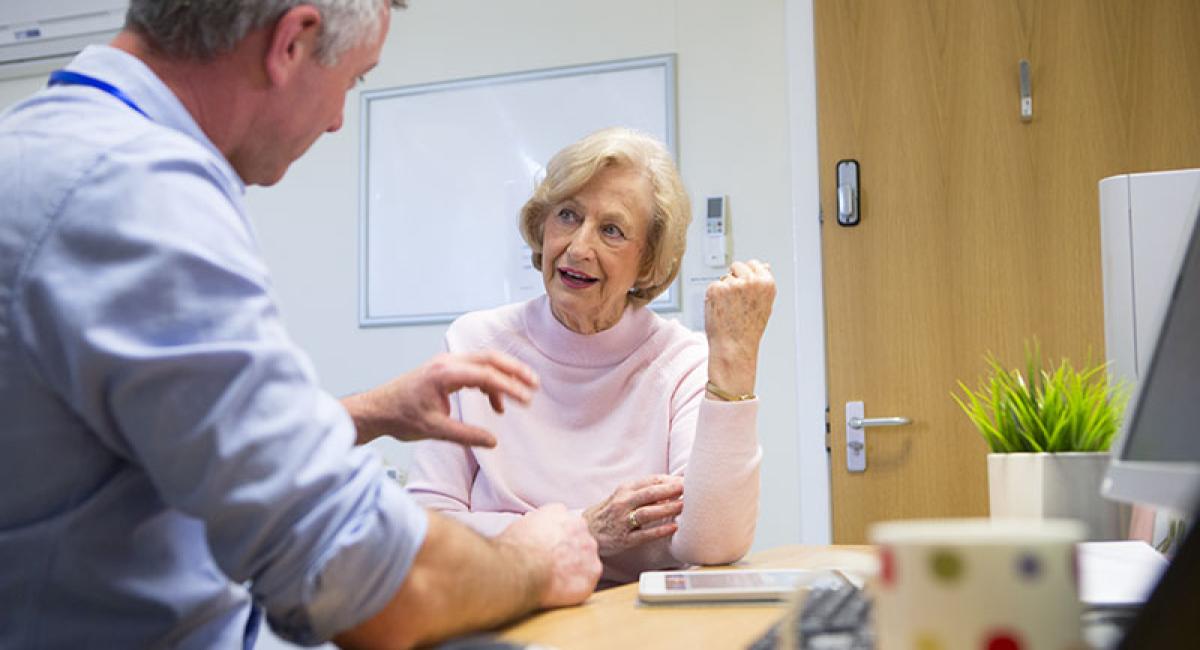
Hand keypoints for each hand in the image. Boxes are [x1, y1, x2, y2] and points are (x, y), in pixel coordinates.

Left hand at [342, 351, 538, 446]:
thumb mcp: (435, 430)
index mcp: (444, 374)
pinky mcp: (445, 370)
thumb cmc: (400, 417)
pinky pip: (475, 370)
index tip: (527, 400)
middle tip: (535, 384)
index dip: (510, 387)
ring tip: (520, 397)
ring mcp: (446, 364)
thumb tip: (493, 441)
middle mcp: (447, 363)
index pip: (486, 375)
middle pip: (490, 358)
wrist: (377, 410)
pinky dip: (489, 383)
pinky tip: (496, 405)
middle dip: (515, 371)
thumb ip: (466, 435)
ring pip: (484, 362)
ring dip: (504, 377)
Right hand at [498, 503, 601, 608]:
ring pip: (587, 558)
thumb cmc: (514, 550)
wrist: (521, 568)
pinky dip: (579, 585)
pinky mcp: (593, 570)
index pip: (564, 522)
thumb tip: (532, 534)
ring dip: (576, 568)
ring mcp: (588, 547)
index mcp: (558, 512)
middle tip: (554, 566)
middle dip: (570, 551)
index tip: (549, 549)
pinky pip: (589, 578)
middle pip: (579, 538)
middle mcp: (578, 525)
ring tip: (558, 580)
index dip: (557, 538)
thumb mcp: (519, 527)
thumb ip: (534, 527)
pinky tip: (564, 590)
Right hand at [582, 475, 684, 556]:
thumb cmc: (610, 512)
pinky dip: (659, 530)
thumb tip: (672, 485)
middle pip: (649, 494)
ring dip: (667, 509)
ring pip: (647, 513)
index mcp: (624, 490)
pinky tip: (673, 528)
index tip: (685, 480)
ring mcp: (622, 521)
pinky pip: (644, 534)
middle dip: (670, 490)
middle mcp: (622, 503)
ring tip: (683, 506)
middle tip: (688, 488)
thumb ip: (644, 491)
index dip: (669, 480)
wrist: (586, 531)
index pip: (650, 481)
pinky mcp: (624, 539)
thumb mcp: (623, 496)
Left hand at [704, 259, 775, 395]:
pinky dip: (713, 297)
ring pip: (724, 277)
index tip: (746, 293)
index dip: (747, 277)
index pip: (754, 264)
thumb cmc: (748, 329)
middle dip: (734, 279)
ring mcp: (733, 284)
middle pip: (737, 266)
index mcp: (767, 283)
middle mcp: (751, 281)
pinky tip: (720, 310)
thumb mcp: (764, 304)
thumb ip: (762, 283)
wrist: (734, 347)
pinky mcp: (717, 289)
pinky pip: (713, 286)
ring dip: (724, 290)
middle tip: (736, 303)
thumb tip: (765, 265)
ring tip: (729, 310)